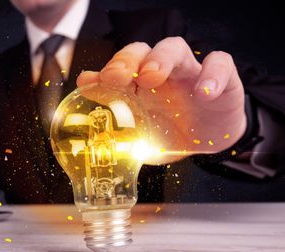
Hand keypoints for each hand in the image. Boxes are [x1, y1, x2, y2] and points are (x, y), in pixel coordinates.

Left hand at [77, 37, 246, 163]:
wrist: (207, 145)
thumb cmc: (170, 134)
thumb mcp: (141, 134)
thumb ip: (118, 123)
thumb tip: (89, 116)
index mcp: (139, 85)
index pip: (119, 67)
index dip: (104, 71)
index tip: (91, 82)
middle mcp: (162, 72)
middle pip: (142, 50)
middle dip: (126, 61)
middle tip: (117, 77)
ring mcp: (190, 72)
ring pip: (174, 48)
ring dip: (160, 59)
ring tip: (152, 76)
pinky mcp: (222, 79)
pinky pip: (220, 64)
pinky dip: (212, 75)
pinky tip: (204, 93)